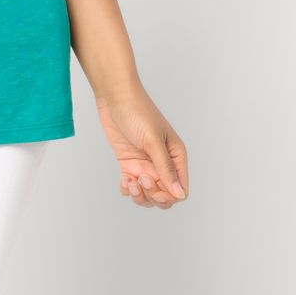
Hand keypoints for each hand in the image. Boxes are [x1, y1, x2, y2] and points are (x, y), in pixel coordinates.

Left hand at [96, 85, 187, 208]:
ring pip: (147, 195)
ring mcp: (146, 165)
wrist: (115, 99)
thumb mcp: (153, 141)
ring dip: (139, 195)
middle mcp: (163, 164)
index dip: (169, 196)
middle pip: (164, 196)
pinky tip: (124, 179)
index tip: (154, 184)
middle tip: (141, 178)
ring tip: (130, 181)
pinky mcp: (129, 164)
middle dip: (152, 195)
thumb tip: (178, 194)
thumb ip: (166, 169)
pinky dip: (127, 189)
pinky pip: (132, 187)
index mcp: (176, 157)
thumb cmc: (138, 113)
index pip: (180, 190)